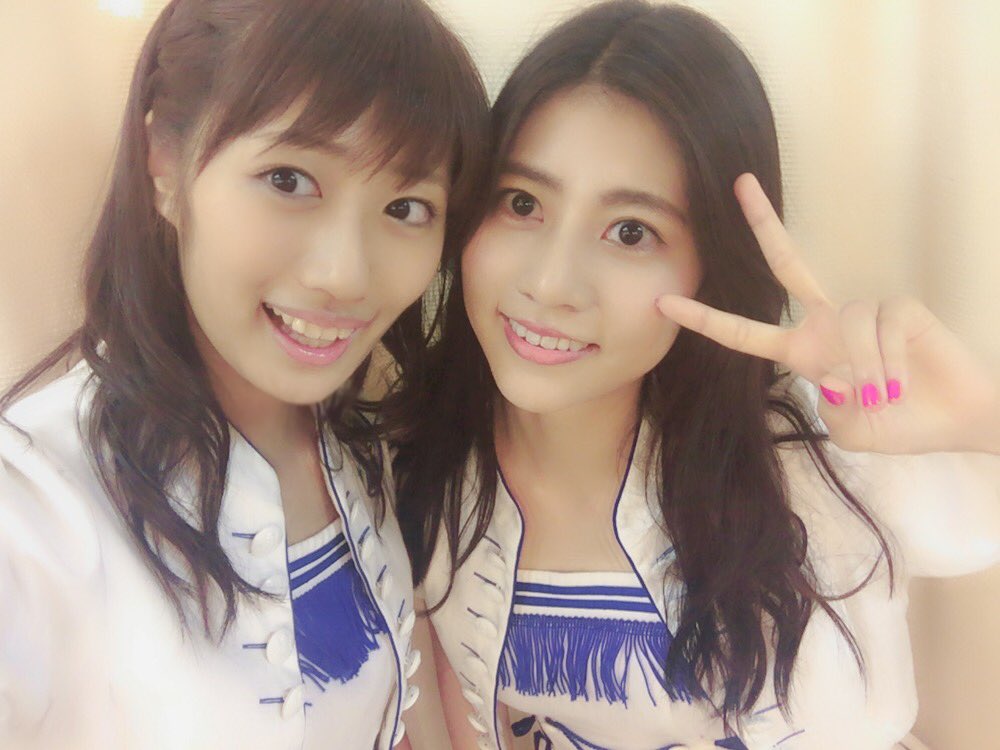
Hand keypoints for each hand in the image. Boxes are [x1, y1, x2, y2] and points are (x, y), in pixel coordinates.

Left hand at [656, 173, 999, 454]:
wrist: (953, 422)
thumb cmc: (896, 423)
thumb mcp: (847, 427)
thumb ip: (828, 403)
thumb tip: (834, 373)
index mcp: (802, 350)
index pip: (744, 333)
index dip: (706, 320)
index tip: (666, 303)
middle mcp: (827, 321)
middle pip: (787, 264)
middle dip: (764, 223)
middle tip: (740, 184)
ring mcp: (863, 310)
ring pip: (847, 323)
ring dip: (865, 369)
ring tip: (884, 392)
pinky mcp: (899, 306)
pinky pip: (882, 325)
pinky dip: (890, 361)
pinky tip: (903, 377)